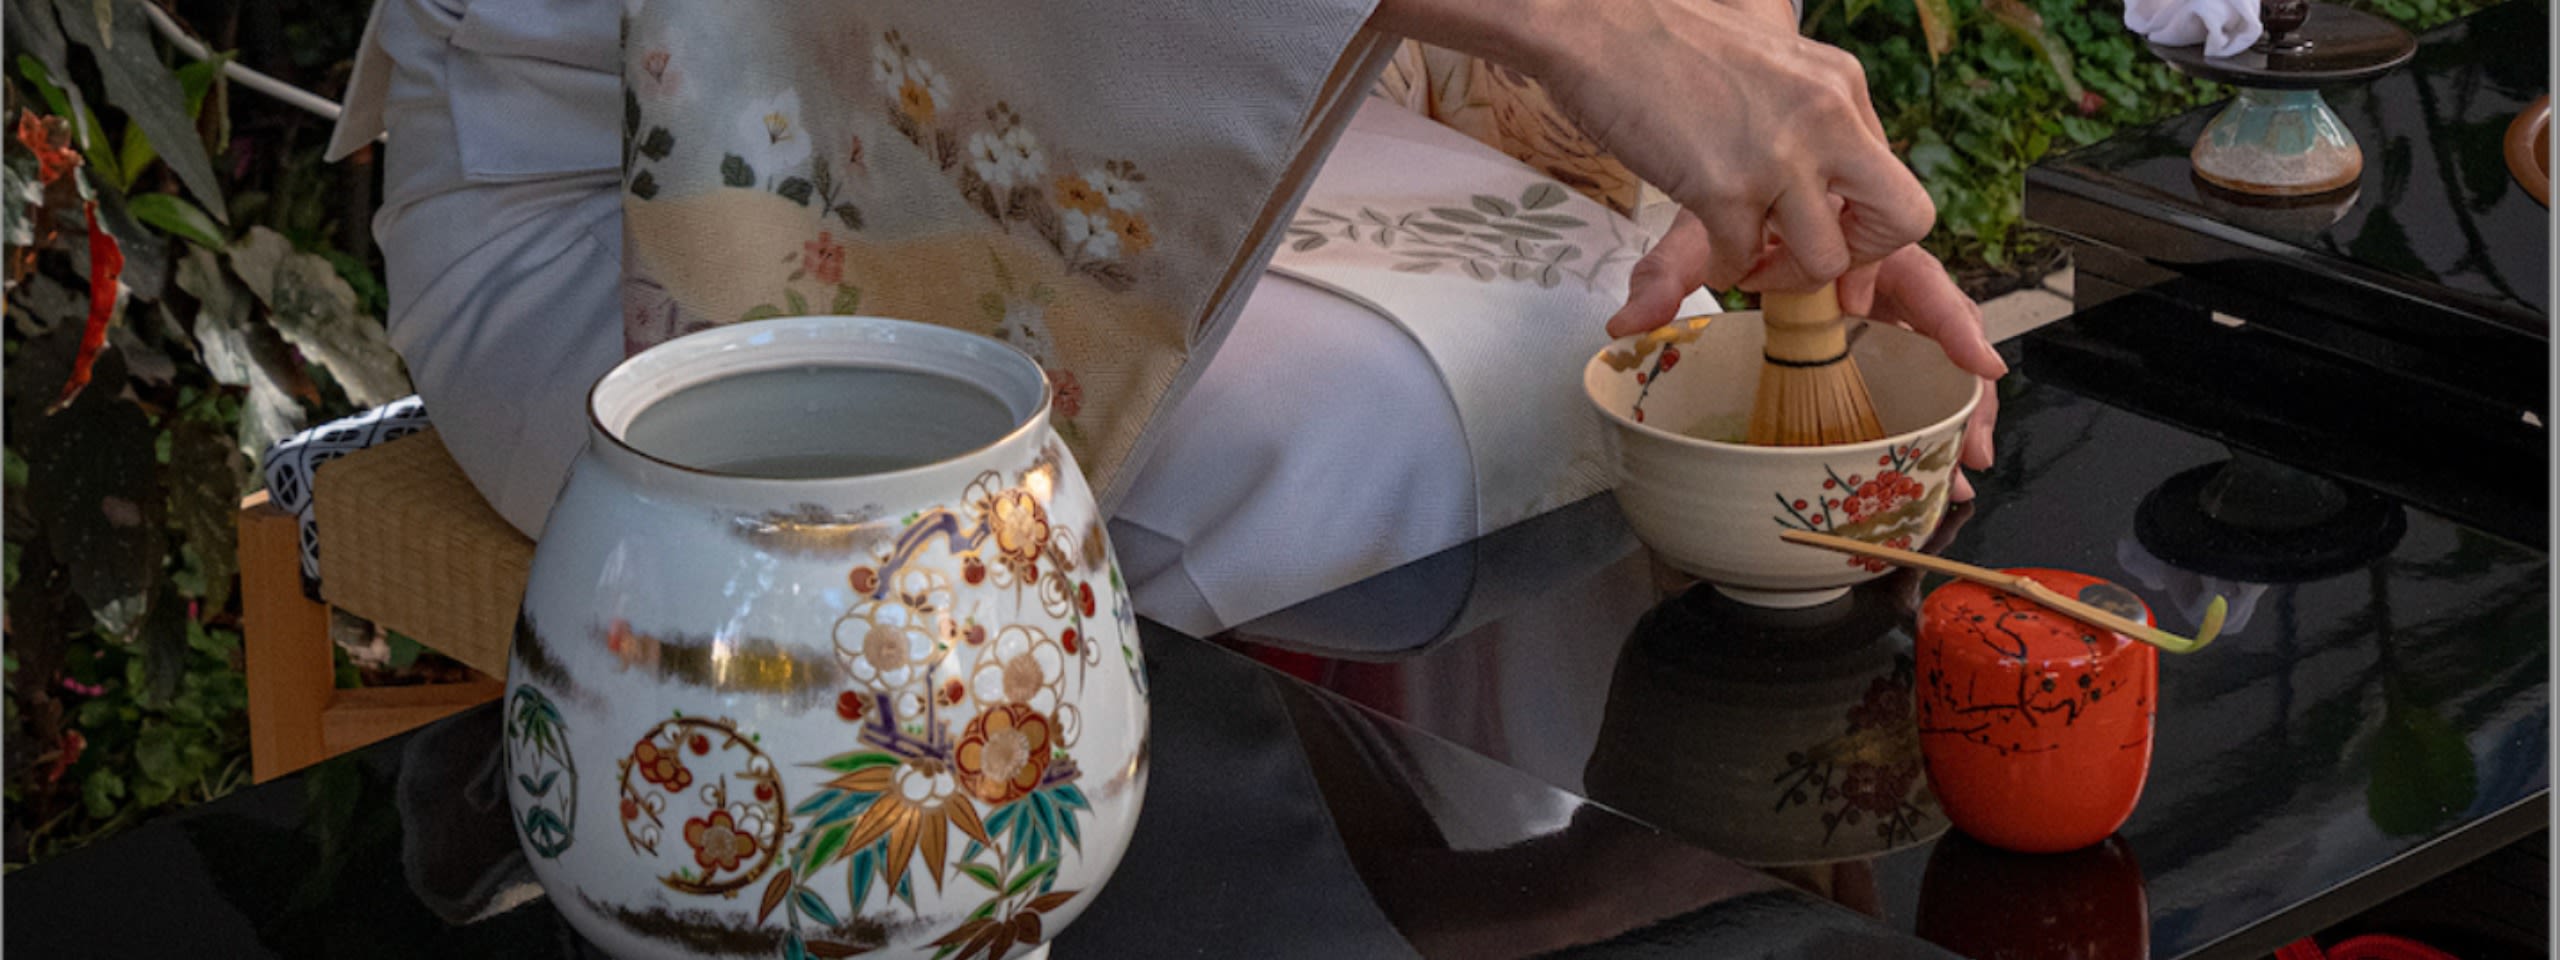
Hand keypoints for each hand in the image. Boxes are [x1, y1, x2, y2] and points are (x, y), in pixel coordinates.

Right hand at [1368, 0, 1932, 295]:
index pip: (1894, 179)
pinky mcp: (1724, 187)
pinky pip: (1741, 261)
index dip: (1865, 228)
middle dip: (1859, 260)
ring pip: (1825, 259)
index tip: (1824, 243)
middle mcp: (1828, 116)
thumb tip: (1818, 175)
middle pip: (1902, 220)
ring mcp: (1779, 154)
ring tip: (1740, 257)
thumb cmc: (1664, 38)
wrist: (1594, 20)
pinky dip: (1719, 266)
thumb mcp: (1767, 60)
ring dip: (1779, 274)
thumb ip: (1805, 109)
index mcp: (1842, 84)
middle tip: (1803, 260)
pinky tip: (1699, 243)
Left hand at [1613, 237, 2003, 498]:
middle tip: (1969, 451)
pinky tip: (1925, 461)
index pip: (1919, 278)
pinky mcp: (1862, 333)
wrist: (1725, 184)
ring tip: (1956, 474)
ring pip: (1930, 358)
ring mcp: (1874, 308)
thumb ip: (1667, 271)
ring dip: (1950, 416)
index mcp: (1857, 239)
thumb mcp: (1699, 229)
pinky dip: (1918, 411)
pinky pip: (1902, 367)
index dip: (1952, 325)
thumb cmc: (1728, 200)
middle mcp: (1876, 275)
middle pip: (1941, 331)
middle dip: (1964, 394)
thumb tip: (1626, 324)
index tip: (1978, 365)